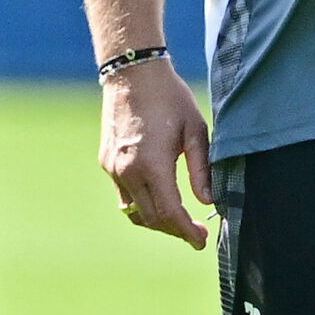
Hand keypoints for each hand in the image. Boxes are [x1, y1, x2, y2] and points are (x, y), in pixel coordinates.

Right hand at [100, 58, 212, 246]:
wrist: (132, 73)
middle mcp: (127, 171)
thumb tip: (208, 202)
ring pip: (134, 212)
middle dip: (175, 230)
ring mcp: (113, 168)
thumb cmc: (169, 98)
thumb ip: (202, 170)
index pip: (170, 213)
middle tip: (196, 233)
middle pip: (151, 219)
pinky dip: (142, 204)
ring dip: (156, 221)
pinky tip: (159, 198)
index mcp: (151, 165)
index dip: (187, 232)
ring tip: (178, 220)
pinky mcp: (106, 162)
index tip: (202, 241)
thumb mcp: (195, 131)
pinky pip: (124, 195)